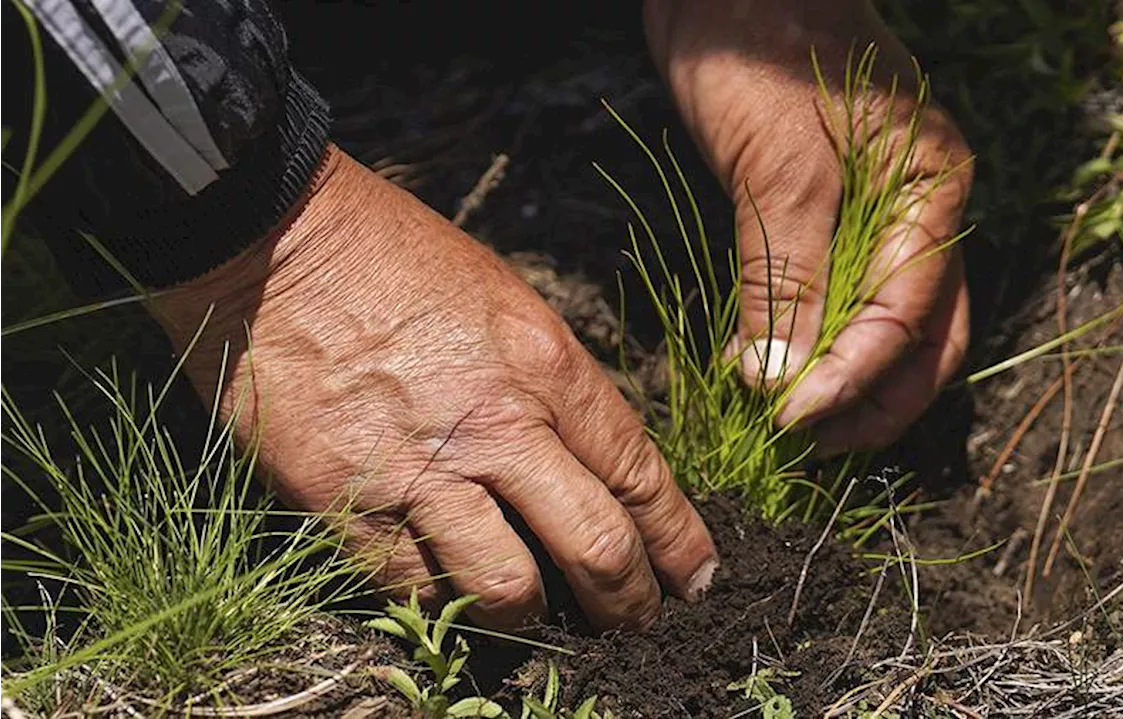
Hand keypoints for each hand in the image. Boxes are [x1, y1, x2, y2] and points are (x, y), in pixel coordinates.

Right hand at [150, 147, 718, 631]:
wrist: (275, 239)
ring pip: (508, 589)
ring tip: (532, 616)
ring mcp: (421, 467)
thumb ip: (552, 383)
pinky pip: (412, 586)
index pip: (638, 474)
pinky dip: (438, 600)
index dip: (677, 539)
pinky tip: (446, 592)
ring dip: (531, 616)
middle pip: (596, 545)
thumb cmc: (395, 256)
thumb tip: (584, 458)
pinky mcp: (344, 500)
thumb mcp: (506, 299)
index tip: (694, 578)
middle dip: (628, 602)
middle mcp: (499, 424)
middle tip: (635, 624)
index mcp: (547, 366)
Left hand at [644, 0, 972, 452]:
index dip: (852, 378)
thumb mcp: (775, 161)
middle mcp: (922, 212)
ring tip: (784, 429)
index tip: (785, 420)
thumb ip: (786, 271)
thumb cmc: (757, 45)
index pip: (909, 314)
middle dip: (869, 403)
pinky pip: (844, 301)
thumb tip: (781, 380)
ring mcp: (884, 217)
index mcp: (932, 188)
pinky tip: (769, 375)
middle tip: (800, 446)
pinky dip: (815, 347)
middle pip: (924, 339)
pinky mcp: (836, 219)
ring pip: (890, 330)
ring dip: (846, 388)